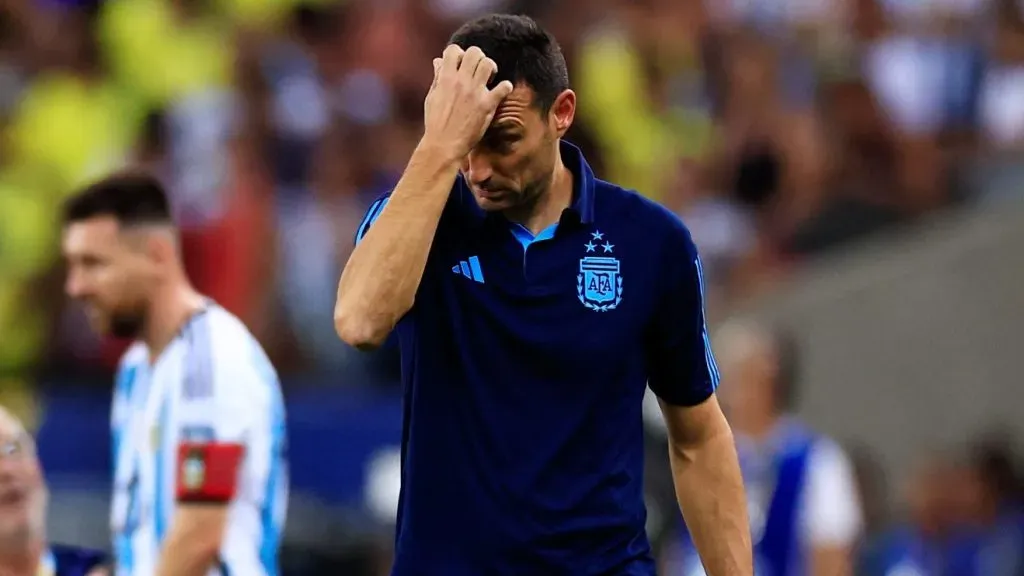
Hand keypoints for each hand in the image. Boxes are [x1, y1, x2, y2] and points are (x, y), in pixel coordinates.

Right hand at [422, 44, 513, 161]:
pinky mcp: (487, 105)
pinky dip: (505, 87)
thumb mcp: (432, 97)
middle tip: (478, 70)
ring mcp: (475, 92)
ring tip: (489, 78)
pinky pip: (504, 87)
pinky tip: (501, 91)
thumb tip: (439, 61)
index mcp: (446, 78)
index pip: (454, 50)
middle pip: (474, 52)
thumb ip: (438, 77)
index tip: (460, 64)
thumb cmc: (436, 122)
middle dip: (477, 58)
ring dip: (490, 68)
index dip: (458, 54)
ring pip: (489, 64)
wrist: (444, 145)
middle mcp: (461, 82)